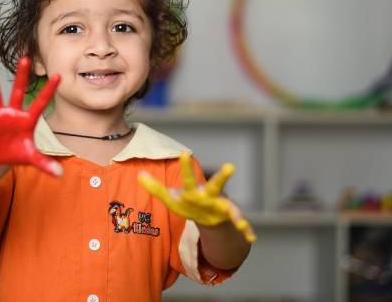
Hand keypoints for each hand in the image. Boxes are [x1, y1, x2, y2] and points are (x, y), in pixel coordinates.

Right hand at [0, 57, 61, 176]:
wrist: (0, 157)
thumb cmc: (18, 153)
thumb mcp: (32, 159)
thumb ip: (45, 164)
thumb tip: (60, 175)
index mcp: (27, 120)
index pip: (40, 103)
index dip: (48, 91)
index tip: (59, 76)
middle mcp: (12, 113)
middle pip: (18, 91)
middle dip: (21, 76)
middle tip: (25, 57)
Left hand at [138, 151, 255, 242]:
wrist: (210, 218)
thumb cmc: (189, 204)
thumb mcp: (171, 198)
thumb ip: (156, 188)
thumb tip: (139, 175)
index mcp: (195, 191)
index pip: (188, 178)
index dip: (185, 167)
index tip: (184, 153)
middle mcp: (211, 196)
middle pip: (215, 185)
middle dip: (222, 177)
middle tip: (230, 166)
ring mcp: (222, 208)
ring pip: (231, 208)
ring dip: (236, 213)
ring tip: (240, 221)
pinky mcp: (231, 220)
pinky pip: (241, 226)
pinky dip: (247, 231)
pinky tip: (251, 237)